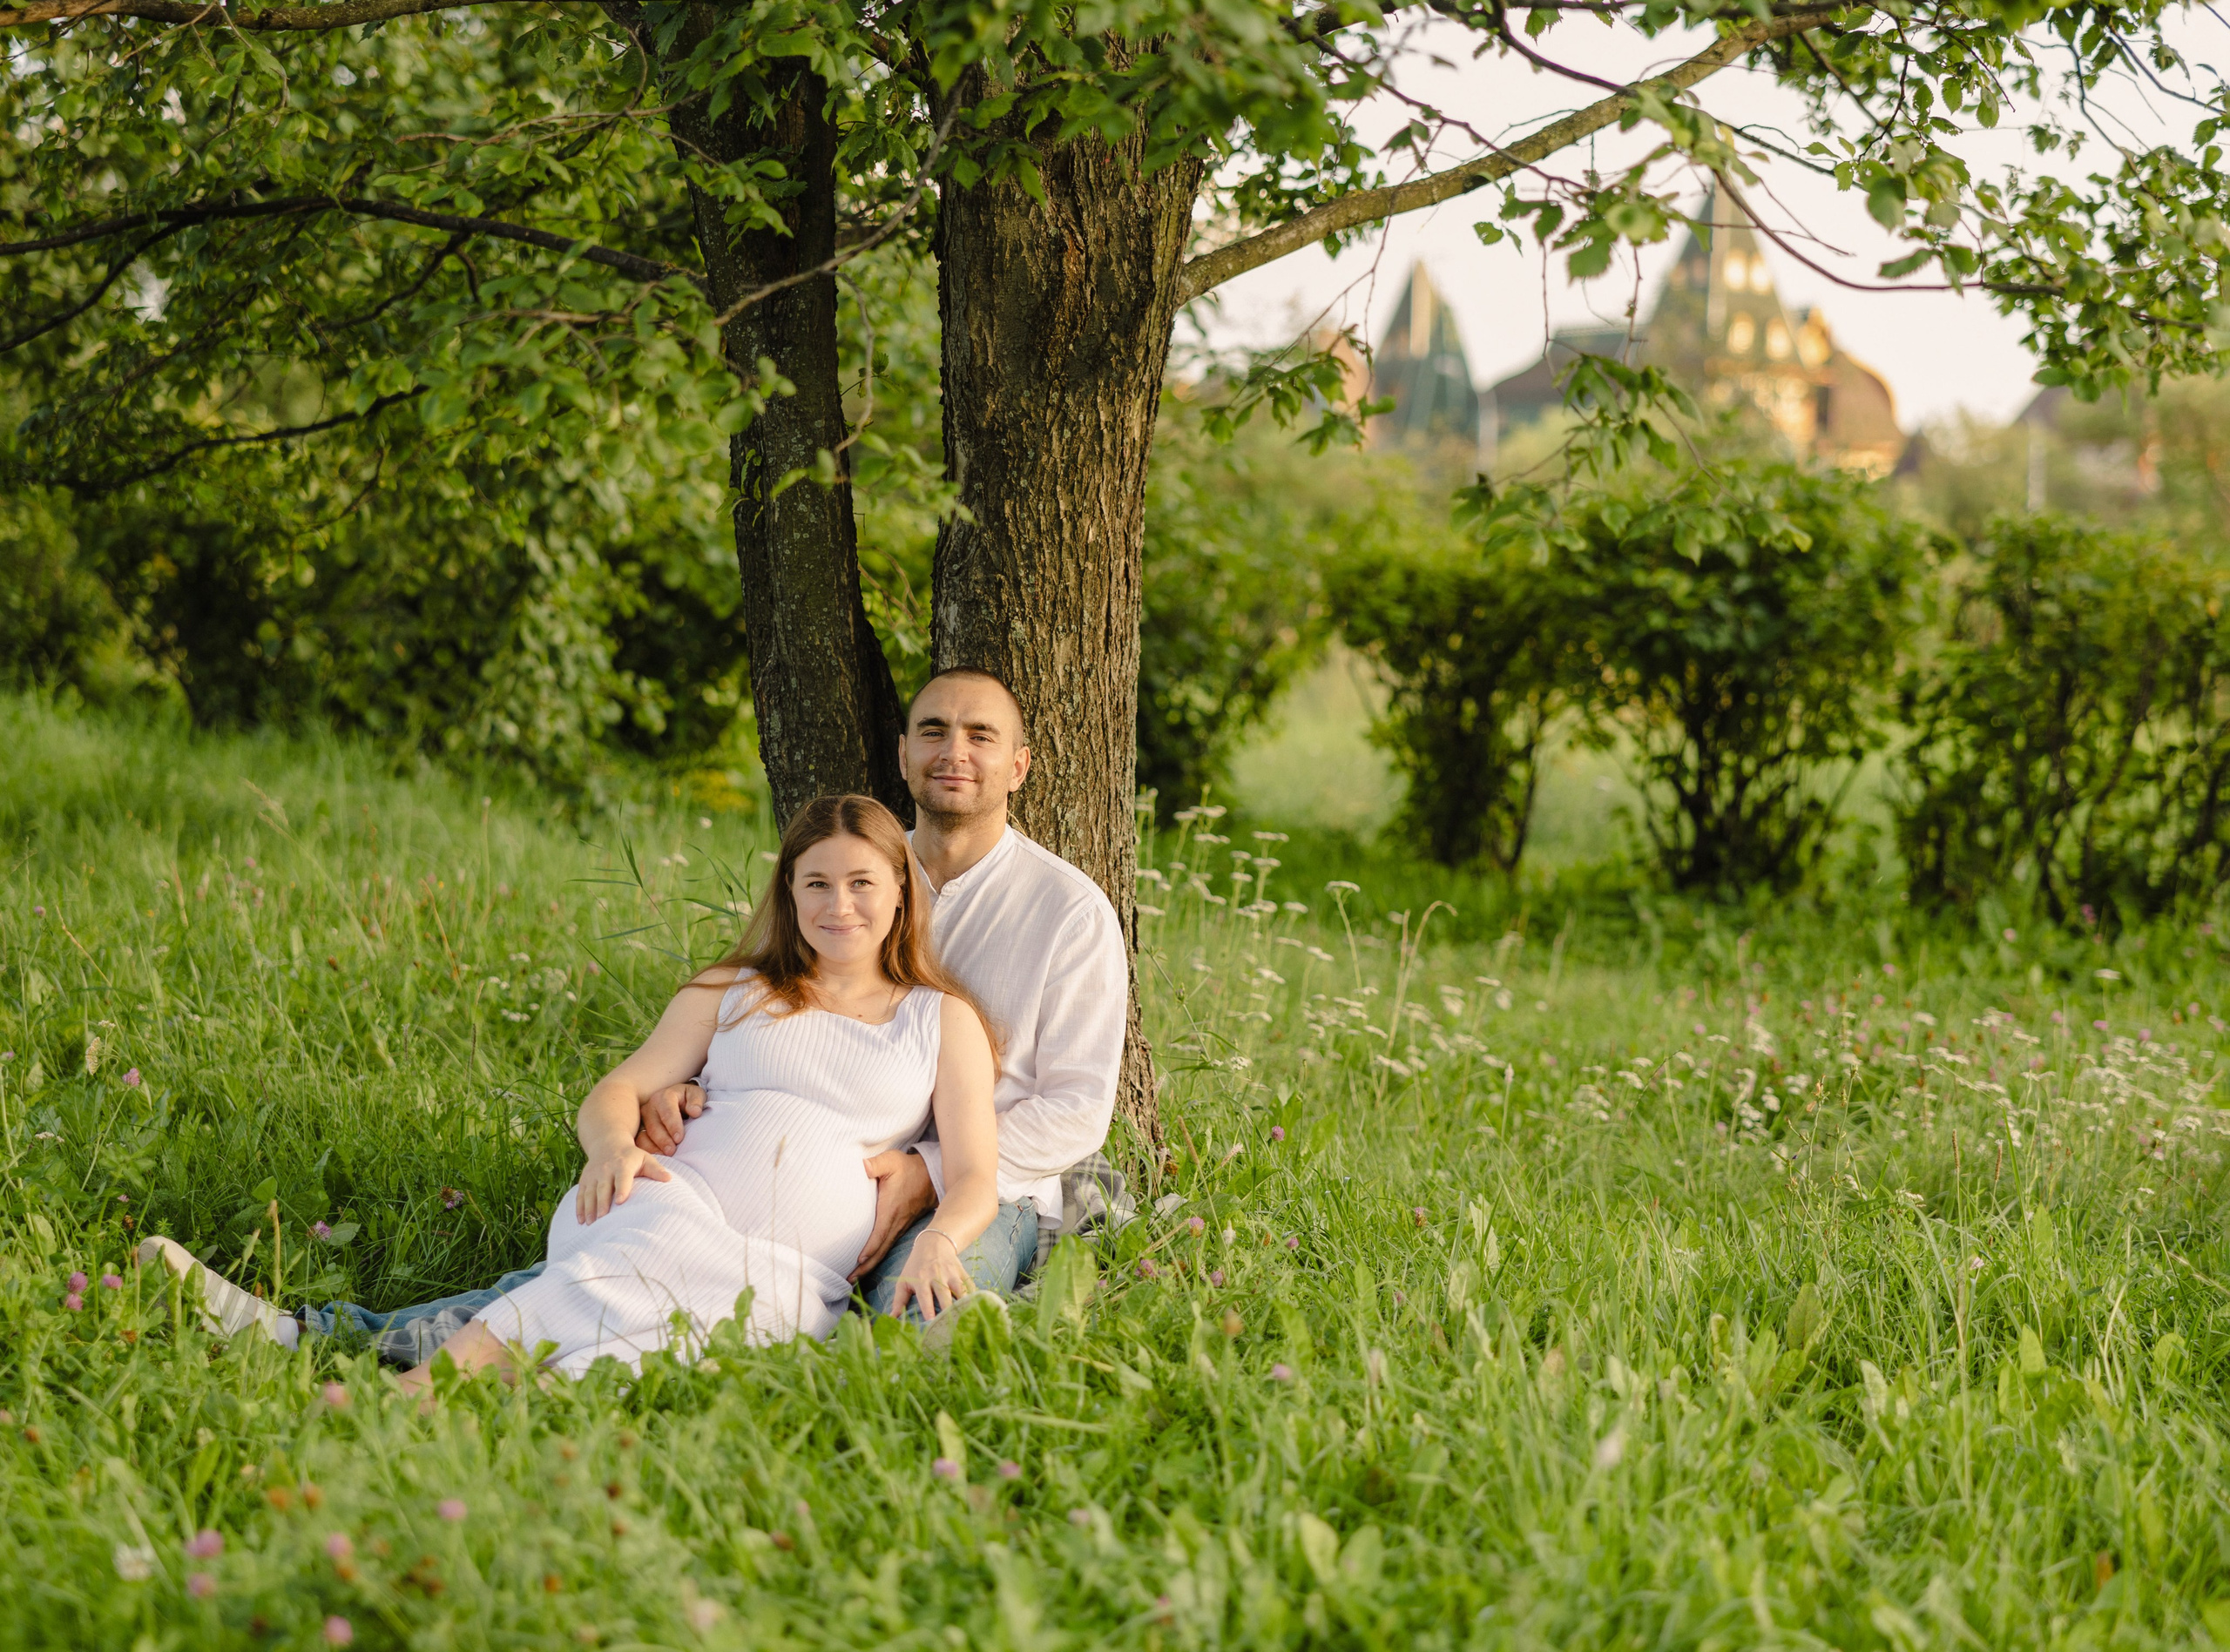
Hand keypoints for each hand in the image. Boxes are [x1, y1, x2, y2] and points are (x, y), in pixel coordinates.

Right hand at [577, 1144, 670, 1223]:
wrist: (608, 1144)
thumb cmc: (631, 1156)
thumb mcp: (645, 1158)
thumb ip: (656, 1170)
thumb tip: (669, 1179)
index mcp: (622, 1165)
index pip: (622, 1177)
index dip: (621, 1189)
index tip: (621, 1202)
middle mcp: (605, 1169)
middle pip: (603, 1187)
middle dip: (602, 1203)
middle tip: (602, 1219)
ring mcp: (593, 1175)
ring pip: (589, 1193)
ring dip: (589, 1208)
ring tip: (590, 1223)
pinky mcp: (585, 1180)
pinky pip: (580, 1194)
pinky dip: (579, 1207)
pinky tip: (581, 1220)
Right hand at [635, 1081, 704, 1155]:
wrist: (676, 1101)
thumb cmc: (687, 1099)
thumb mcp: (696, 1094)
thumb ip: (696, 1100)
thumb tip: (695, 1111)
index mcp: (664, 1097)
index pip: (668, 1111)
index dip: (673, 1125)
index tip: (679, 1138)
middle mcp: (650, 1108)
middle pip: (654, 1125)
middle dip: (663, 1139)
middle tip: (671, 1151)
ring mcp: (642, 1120)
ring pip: (643, 1135)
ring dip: (653, 1147)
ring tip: (665, 1156)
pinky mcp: (638, 1131)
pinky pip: (639, 1143)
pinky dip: (648, 1151)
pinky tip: (658, 1158)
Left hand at [849, 1150, 938, 1281]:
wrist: (930, 1175)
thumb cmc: (908, 1168)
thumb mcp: (891, 1161)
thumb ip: (875, 1164)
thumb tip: (862, 1165)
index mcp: (891, 1209)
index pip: (880, 1233)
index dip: (870, 1248)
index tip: (858, 1261)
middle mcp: (896, 1222)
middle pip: (880, 1250)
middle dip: (865, 1267)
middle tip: (849, 1280)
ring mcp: (899, 1227)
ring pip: (884, 1251)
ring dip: (869, 1266)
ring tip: (853, 1278)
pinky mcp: (900, 1227)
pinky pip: (887, 1246)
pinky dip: (876, 1258)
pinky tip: (867, 1265)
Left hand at [889, 1228, 971, 1322]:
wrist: (933, 1243)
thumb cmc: (916, 1266)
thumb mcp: (904, 1281)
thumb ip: (899, 1301)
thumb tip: (891, 1319)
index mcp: (920, 1279)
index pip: (925, 1296)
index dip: (928, 1309)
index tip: (931, 1321)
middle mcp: (936, 1276)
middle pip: (944, 1294)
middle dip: (948, 1309)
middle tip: (951, 1325)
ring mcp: (951, 1273)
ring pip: (959, 1289)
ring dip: (963, 1303)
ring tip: (967, 1317)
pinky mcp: (961, 1271)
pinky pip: (969, 1284)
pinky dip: (974, 1295)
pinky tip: (977, 1307)